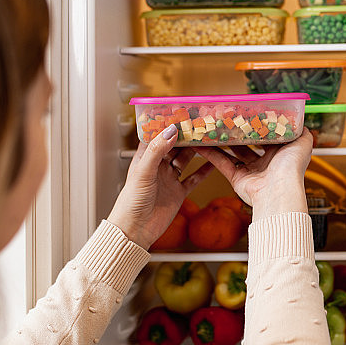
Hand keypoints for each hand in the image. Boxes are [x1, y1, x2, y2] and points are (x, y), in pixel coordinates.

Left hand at [108, 124, 212, 248]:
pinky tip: (214, 163)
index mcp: (145, 158)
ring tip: (208, 139)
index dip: (167, 125)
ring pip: (186, 160)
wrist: (136, 230)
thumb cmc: (131, 202)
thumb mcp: (143, 172)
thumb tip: (170, 131)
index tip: (180, 114)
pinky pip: (194, 178)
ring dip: (196, 150)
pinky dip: (204, 171)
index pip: (157, 136)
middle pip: (174, 146)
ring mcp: (169, 179)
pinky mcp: (178, 192)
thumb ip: (157, 150)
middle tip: (200, 124)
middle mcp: (158, 167)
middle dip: (186, 136)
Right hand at [193, 129, 312, 220]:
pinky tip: (201, 144)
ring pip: (233, 153)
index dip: (257, 126)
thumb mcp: (303, 142)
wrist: (279, 190)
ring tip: (212, 128)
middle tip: (227, 119)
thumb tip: (300, 120)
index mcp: (279, 154)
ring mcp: (250, 171)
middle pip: (248, 144)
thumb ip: (302, 131)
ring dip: (222, 142)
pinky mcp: (237, 179)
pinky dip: (211, 155)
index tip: (247, 114)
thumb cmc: (292, 167)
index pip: (267, 137)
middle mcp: (265, 163)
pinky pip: (222, 164)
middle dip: (238, 133)